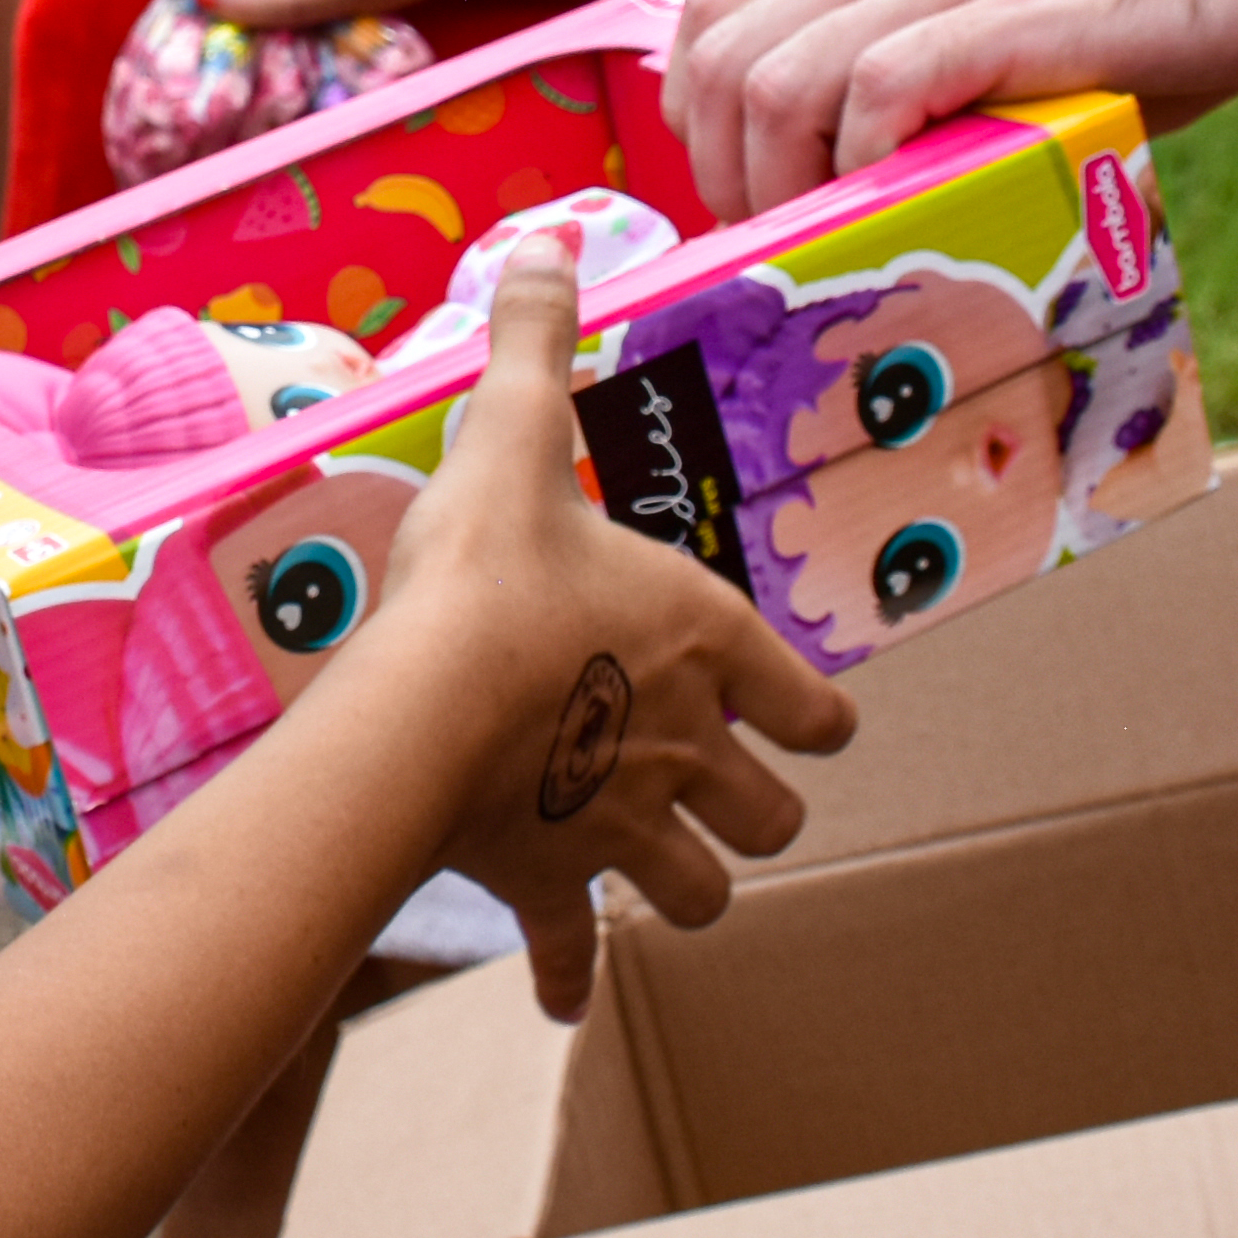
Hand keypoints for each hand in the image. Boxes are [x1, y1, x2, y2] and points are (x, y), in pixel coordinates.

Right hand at [363, 239, 857, 1017]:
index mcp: (708, 646)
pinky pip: (571, 947)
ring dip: (687, 886)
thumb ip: (537, 340)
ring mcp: (623, 825)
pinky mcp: (548, 880)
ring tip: (659, 876)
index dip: (812, 714)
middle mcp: (687, 746)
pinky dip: (568, 973)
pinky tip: (564, 996)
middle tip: (719, 794)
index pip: (816, 709)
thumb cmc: (487, 572)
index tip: (801, 719)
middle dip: (755, 809)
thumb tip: (550, 240)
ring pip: (698, 891)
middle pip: (773, 815)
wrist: (422, 706)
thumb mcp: (513, 435)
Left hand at [670, 0, 1237, 218]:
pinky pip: (879, 85)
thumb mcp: (992, 19)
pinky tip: (896, 199)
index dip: (699, 118)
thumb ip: (913, 70)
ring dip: (782, 182)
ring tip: (826, 242)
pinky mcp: (1013, 13)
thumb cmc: (1140, 9)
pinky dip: (863, 159)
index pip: (715, 13)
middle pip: (726, 56)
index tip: (742, 198)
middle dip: (727, 174)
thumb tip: (846, 187)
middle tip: (778, 247)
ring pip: (779, 74)